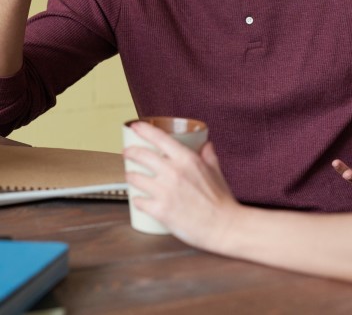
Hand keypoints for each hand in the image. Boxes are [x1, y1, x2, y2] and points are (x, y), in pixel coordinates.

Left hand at [123, 122, 240, 252]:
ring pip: (135, 178)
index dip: (144, 129)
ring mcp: (165, 191)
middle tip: (127, 152)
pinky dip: (137, 200)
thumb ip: (209, 155)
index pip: (159, 137)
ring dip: (130, 176)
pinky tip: (139, 199)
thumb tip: (206, 144)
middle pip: (141, 155)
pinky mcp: (160, 210)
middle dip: (130, 152)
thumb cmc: (221, 200)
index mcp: (187, 159)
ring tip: (131, 176)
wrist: (223, 226)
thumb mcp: (216, 170)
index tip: (135, 126)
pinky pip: (139, 201)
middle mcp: (173, 172)